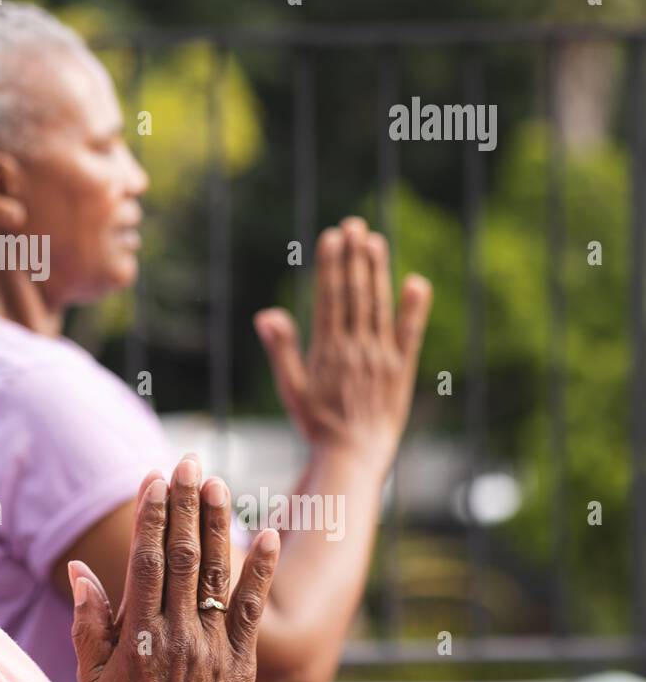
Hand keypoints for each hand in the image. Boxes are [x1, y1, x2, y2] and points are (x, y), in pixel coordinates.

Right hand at [69, 456, 279, 681]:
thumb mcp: (92, 677)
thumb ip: (88, 623)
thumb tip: (80, 571)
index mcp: (138, 635)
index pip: (147, 562)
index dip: (150, 517)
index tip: (152, 479)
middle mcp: (177, 634)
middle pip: (183, 557)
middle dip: (184, 506)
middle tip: (187, 462)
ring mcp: (212, 647)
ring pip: (217, 574)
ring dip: (217, 524)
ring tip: (217, 483)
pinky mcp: (240, 661)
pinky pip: (251, 609)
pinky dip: (262, 570)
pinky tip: (268, 534)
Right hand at [254, 216, 432, 463]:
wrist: (353, 456)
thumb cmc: (317, 425)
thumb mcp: (292, 388)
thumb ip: (282, 349)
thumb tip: (267, 313)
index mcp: (328, 351)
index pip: (330, 298)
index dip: (332, 265)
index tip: (332, 236)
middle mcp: (356, 349)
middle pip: (355, 294)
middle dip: (354, 258)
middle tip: (354, 225)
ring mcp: (381, 357)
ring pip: (379, 306)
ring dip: (377, 271)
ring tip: (374, 240)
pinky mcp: (402, 370)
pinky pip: (410, 334)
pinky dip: (413, 308)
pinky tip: (415, 282)